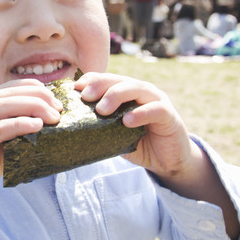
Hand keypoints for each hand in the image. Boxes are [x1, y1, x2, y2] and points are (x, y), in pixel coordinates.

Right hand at [0, 79, 61, 204]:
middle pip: (9, 95)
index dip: (33, 88)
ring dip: (34, 109)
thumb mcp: (5, 140)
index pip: (9, 88)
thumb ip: (18, 125)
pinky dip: (20, 125)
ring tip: (54, 117)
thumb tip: (50, 116)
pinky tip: (37, 125)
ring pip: (5, 107)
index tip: (54, 99)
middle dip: (38, 98)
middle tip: (58, 109)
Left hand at [74, 72, 194, 179]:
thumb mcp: (114, 133)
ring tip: (102, 109)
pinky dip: (141, 113)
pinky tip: (127, 121)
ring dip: (117, 96)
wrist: (166, 160)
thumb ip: (99, 126)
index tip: (75, 88)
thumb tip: (70, 126)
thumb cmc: (139, 143)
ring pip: (137, 88)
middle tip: (85, 97)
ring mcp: (157, 101)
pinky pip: (156, 109)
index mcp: (127, 92)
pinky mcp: (170, 115)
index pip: (107, 79)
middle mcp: (141, 92)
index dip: (91, 80)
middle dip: (100, 85)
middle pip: (119, 80)